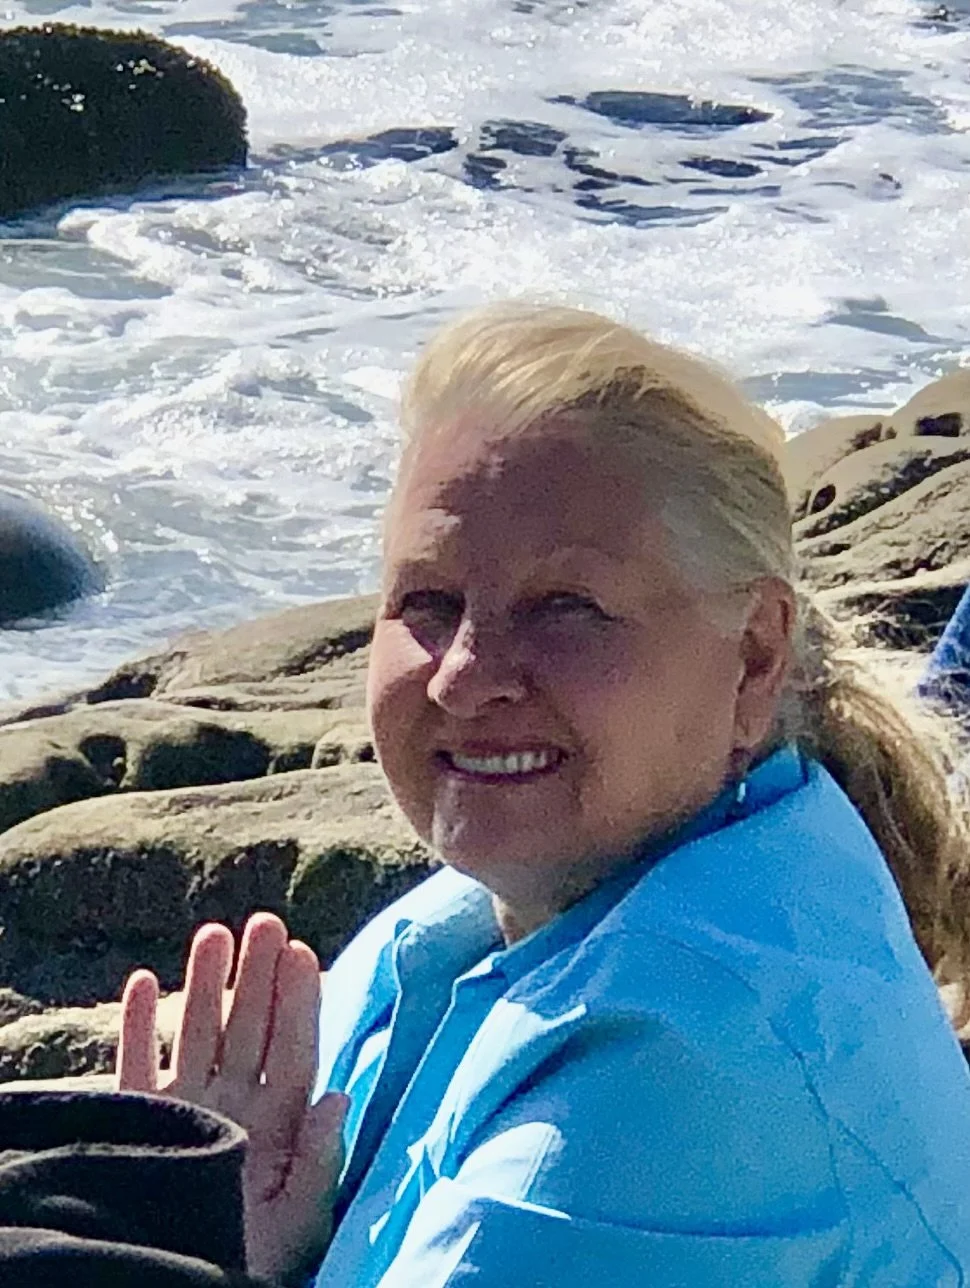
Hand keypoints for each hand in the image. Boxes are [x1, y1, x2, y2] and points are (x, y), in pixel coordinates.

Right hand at [117, 913, 346, 1285]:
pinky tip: (138, 981)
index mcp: (279, 1122)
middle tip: (265, 921)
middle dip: (257, 975)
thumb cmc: (259, 1260)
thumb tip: (340, 1096)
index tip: (303, 952)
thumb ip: (320, 1157)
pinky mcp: (143, 1123)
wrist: (192, 1285)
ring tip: (212, 933)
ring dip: (202, 984)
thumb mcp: (301, 1216)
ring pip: (196, 1033)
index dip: (299, 1000)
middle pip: (249, 1027)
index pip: (293, 1048)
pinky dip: (135, 1026)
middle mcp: (235, 1104)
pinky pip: (137, 1066)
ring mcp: (188, 1109)